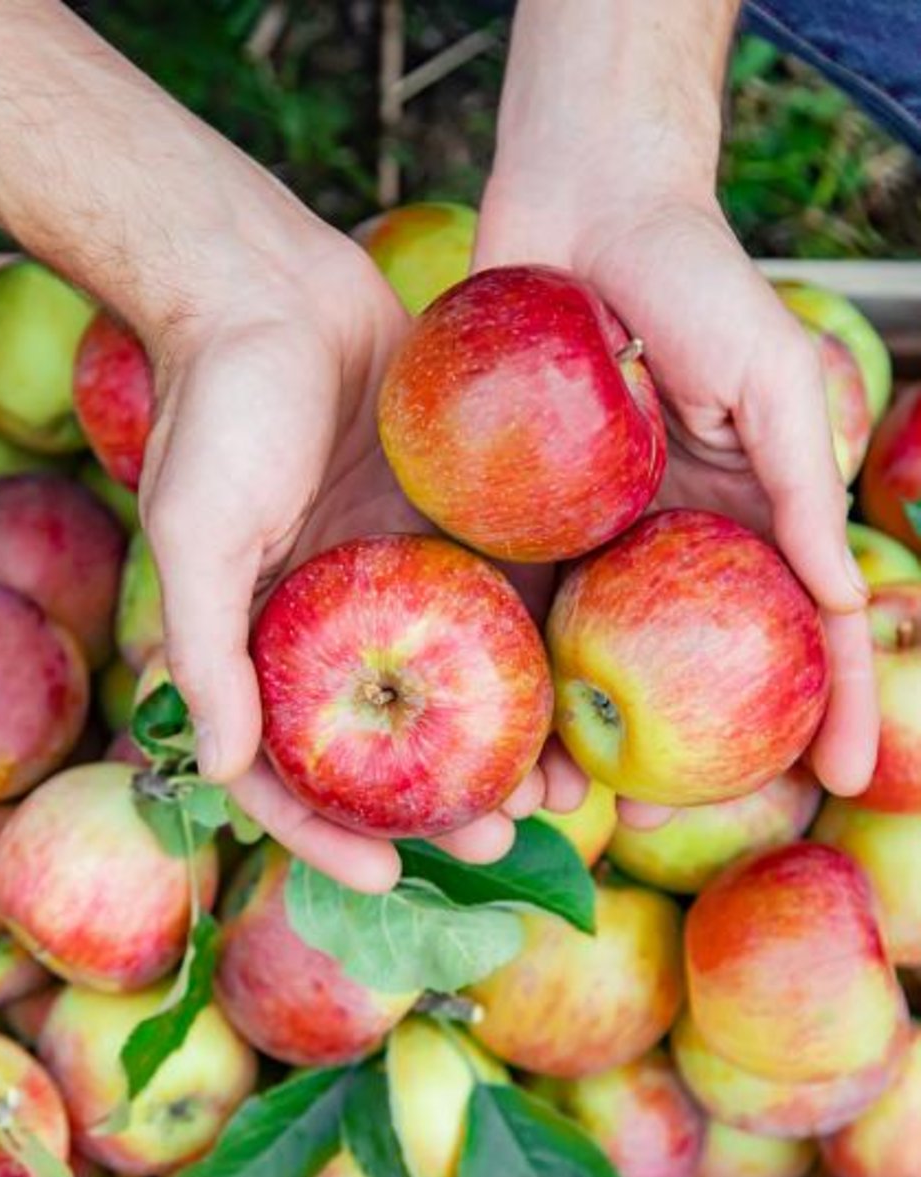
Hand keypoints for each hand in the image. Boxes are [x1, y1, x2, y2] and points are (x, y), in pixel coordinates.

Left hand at [475, 187, 877, 798]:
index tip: (828, 784)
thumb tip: (843, 597)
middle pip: (676, 666)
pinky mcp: (512, 509)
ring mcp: (584, 529)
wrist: (577, 207)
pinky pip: (509, 589)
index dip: (822, 705)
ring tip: (549, 793)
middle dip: (670, 751)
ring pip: (584, 651)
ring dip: (568, 728)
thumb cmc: (691, 276)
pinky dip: (503, 653)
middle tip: (641, 817)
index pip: (793, 627)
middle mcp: (661, 537)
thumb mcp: (768, 374)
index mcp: (737, 513)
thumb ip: (798, 481)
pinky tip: (485, 710)